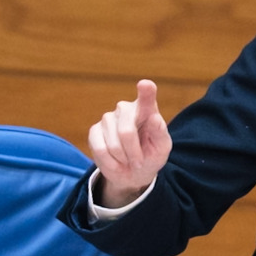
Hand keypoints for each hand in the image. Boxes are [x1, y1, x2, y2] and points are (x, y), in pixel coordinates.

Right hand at [88, 79, 171, 207]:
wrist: (133, 171)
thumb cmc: (151, 155)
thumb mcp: (161, 148)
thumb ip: (160, 133)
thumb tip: (155, 118)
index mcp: (147, 110)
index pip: (147, 97)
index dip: (146, 92)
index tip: (145, 84)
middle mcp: (126, 109)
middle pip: (126, 131)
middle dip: (134, 152)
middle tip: (139, 162)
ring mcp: (108, 118)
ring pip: (113, 144)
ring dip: (123, 159)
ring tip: (129, 160)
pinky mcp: (94, 130)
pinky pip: (100, 150)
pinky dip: (110, 162)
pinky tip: (116, 162)